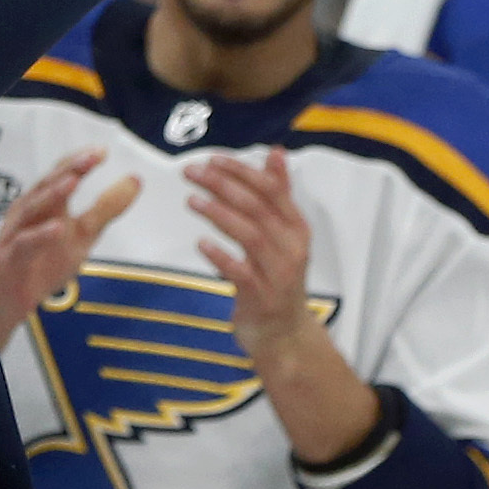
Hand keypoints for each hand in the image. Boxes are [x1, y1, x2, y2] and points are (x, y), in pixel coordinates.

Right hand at [0, 146, 141, 347]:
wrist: (13, 300)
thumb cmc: (44, 262)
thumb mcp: (84, 234)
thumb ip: (106, 208)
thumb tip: (135, 180)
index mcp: (45, 202)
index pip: (61, 174)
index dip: (79, 162)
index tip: (102, 152)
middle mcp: (28, 212)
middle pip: (46, 185)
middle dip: (68, 170)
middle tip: (90, 158)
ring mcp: (16, 233)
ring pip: (32, 208)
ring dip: (52, 194)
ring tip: (73, 182)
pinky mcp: (9, 258)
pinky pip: (24, 244)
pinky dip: (39, 235)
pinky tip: (57, 228)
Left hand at [191, 148, 376, 463]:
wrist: (285, 336)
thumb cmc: (277, 279)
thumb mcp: (283, 236)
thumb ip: (278, 195)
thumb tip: (276, 152)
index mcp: (297, 229)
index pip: (272, 190)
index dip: (242, 171)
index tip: (213, 159)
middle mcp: (292, 248)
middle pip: (257, 207)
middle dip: (223, 185)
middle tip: (191, 172)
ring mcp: (278, 274)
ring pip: (250, 234)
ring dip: (219, 213)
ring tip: (191, 200)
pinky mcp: (261, 298)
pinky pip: (240, 272)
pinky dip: (220, 256)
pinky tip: (200, 243)